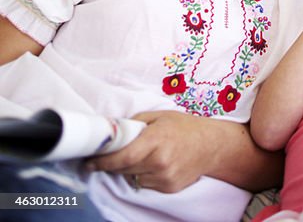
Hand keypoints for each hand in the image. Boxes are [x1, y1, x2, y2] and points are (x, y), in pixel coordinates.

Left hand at [85, 110, 221, 192]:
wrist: (211, 145)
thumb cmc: (185, 127)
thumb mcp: (160, 116)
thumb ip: (135, 122)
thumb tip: (113, 130)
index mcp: (156, 140)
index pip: (122, 157)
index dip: (102, 161)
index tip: (88, 161)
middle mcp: (159, 162)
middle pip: (124, 168)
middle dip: (114, 162)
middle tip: (110, 154)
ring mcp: (164, 178)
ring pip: (133, 177)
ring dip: (129, 169)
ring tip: (142, 154)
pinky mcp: (168, 189)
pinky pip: (145, 184)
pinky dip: (143, 175)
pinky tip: (155, 163)